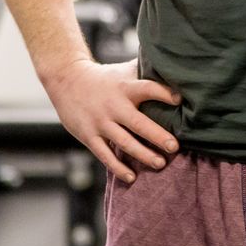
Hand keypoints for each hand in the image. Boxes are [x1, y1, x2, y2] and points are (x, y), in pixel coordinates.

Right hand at [42, 59, 180, 183]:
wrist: (66, 79)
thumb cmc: (104, 77)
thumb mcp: (124, 71)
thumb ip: (146, 70)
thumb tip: (173, 67)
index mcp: (125, 88)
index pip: (147, 88)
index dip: (163, 93)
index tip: (179, 99)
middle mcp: (114, 106)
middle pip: (138, 123)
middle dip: (157, 136)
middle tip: (175, 147)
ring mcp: (100, 123)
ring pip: (124, 142)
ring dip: (142, 155)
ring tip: (160, 164)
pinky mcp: (89, 136)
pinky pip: (105, 155)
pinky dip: (118, 167)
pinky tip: (132, 177)